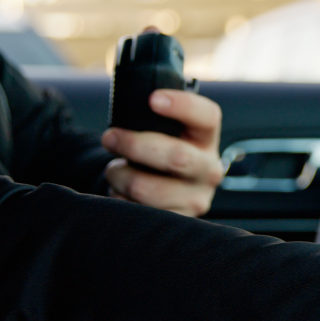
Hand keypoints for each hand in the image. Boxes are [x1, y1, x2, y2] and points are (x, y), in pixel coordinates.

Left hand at [101, 89, 223, 216]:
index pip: (208, 116)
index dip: (182, 106)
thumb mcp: (166, 133)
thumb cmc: (159, 154)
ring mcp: (196, 199)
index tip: (153, 99)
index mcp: (207, 139)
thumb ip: (155, 118)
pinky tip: (123, 191)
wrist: (168, 193)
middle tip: (110, 137)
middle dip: (134, 145)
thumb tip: (126, 99)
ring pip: (147, 187)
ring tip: (116, 170)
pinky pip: (137, 210)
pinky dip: (119, 198)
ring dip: (119, 175)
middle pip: (176, 156)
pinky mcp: (177, 220)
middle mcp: (209, 169)